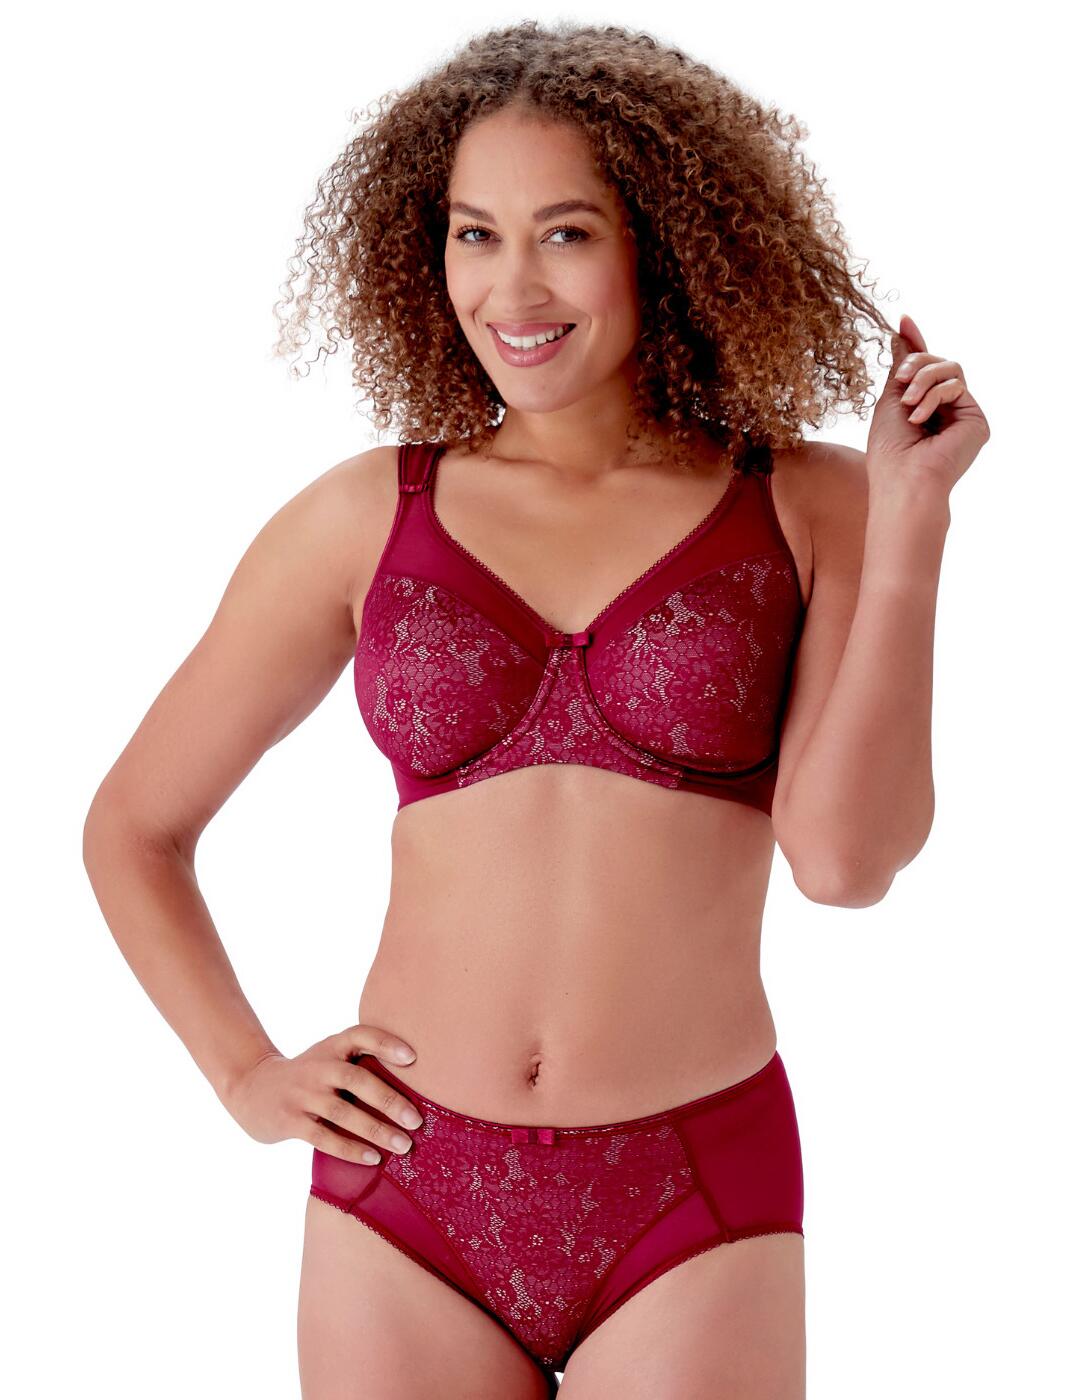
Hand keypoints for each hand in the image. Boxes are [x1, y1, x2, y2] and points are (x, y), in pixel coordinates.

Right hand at [224, 1023, 423, 1164]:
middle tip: (417, 1120)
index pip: (360, 1035)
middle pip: (357, 1079)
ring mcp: (302, 1094)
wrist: (252, 1088)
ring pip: (343, 1113)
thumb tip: (412, 1087)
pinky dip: (350, 1149)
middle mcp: (318, 1067)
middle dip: (389, 1101)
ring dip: (376, 1130)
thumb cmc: (308, 1076)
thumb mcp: (328, 1058)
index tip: (413, 1057)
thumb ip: (358, 1063)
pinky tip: (373, 1159)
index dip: (386, 1043)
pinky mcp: (290, 1121)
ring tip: (404, 1145)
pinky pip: (324, 1137)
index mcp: (331, 1047)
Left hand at [865, 313, 989, 497]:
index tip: (903, 319)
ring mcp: (962, 414)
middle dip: (916, 362)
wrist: (903, 480)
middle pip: (938, 362)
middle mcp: (945, 410)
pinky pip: (957, 384)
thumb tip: (900, 333)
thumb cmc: (889, 450)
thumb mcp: (889, 400)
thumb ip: (901, 367)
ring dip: (924, 378)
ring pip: (950, 368)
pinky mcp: (976, 420)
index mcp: (922, 406)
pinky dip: (934, 396)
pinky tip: (920, 418)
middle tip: (901, 379)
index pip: (924, 368)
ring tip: (908, 403)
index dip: (915, 343)